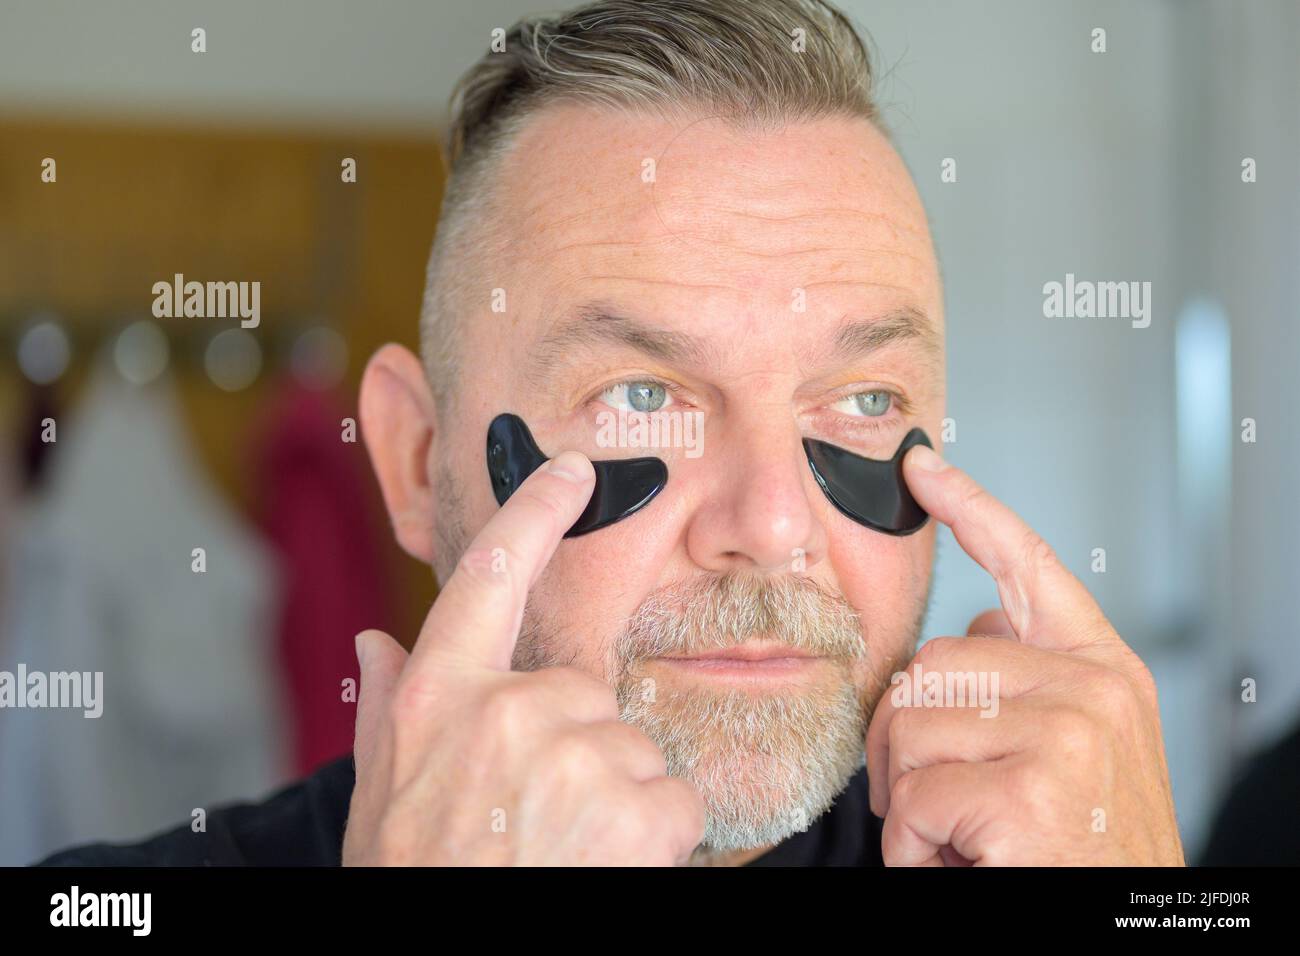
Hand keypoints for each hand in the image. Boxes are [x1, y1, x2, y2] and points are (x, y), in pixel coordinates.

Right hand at [342, 451, 704, 865]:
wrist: (440, 952)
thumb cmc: (412, 873)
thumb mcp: (379, 792)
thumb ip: (387, 708)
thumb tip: (377, 643)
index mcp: (438, 697)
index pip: (489, 578)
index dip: (533, 514)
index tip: (571, 471)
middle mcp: (504, 709)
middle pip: (586, 690)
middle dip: (579, 747)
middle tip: (536, 815)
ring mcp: (570, 753)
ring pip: (633, 748)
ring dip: (617, 798)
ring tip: (562, 848)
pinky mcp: (631, 805)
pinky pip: (673, 799)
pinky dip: (656, 837)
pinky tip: (602, 867)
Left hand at [866, 444, 1183, 865]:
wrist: (1127, 936)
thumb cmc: (1083, 853)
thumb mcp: (1075, 755)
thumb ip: (1028, 686)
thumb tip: (971, 634)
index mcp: (1101, 671)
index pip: (1027, 564)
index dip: (970, 507)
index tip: (921, 467)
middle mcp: (1092, 688)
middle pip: (929, 665)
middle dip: (905, 740)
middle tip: (939, 804)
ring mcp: (1067, 733)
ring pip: (908, 725)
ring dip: (911, 800)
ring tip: (962, 839)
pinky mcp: (1031, 788)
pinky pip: (912, 795)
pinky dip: (914, 847)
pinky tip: (964, 863)